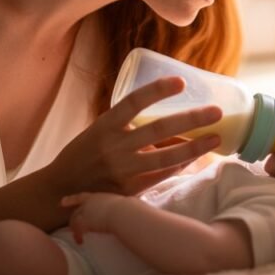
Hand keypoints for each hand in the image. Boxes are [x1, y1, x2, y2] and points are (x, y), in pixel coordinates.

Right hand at [42, 76, 221, 196]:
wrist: (58, 192)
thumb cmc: (82, 156)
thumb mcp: (97, 132)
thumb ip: (126, 125)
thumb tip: (167, 120)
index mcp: (104, 126)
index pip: (134, 101)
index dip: (158, 90)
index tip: (181, 82)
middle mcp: (113, 147)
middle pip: (159, 129)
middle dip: (191, 119)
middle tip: (216, 111)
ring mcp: (122, 171)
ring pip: (166, 157)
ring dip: (195, 148)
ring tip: (216, 138)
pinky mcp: (128, 191)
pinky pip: (161, 176)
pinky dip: (179, 166)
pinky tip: (195, 159)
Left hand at [60, 192, 128, 243]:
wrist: (124, 212)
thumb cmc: (129, 208)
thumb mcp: (127, 203)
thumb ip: (126, 204)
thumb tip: (135, 207)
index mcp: (99, 197)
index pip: (83, 197)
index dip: (72, 200)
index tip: (63, 202)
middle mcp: (90, 203)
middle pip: (77, 210)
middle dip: (73, 217)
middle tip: (69, 225)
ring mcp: (86, 212)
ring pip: (75, 220)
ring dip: (74, 228)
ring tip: (76, 238)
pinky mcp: (86, 222)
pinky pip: (77, 230)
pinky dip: (78, 236)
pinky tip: (80, 242)